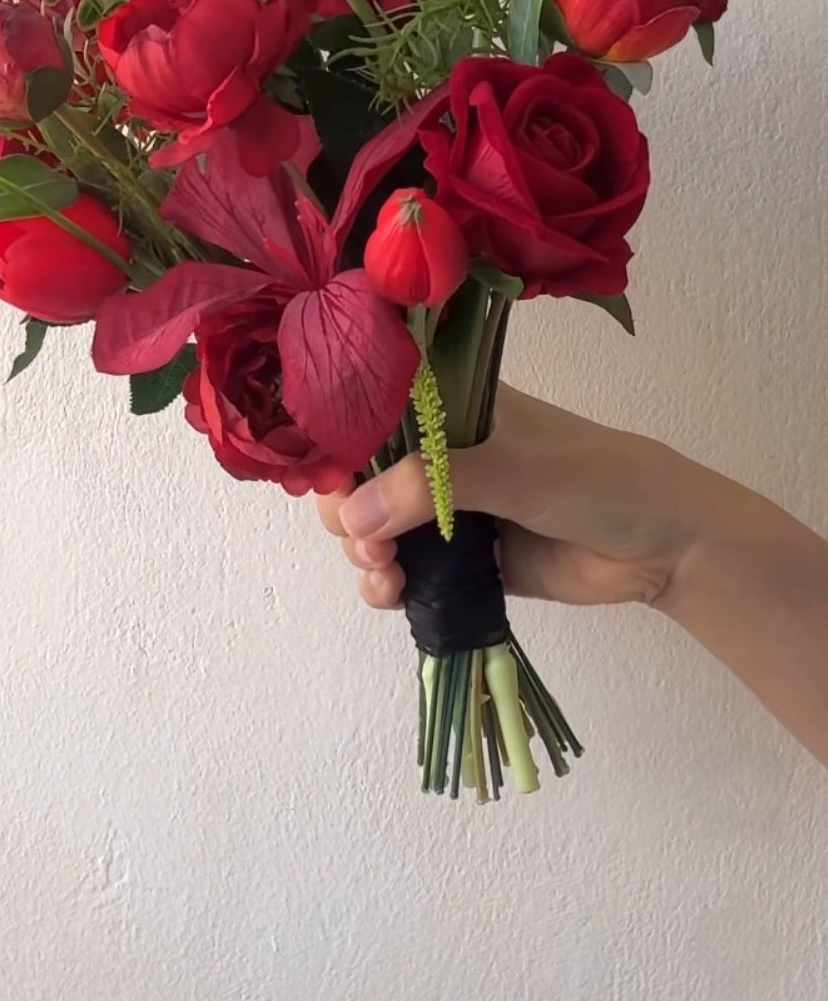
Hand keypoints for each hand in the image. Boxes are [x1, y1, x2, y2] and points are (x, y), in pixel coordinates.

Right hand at [317, 385, 714, 611]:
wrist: (662, 545)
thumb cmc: (595, 478)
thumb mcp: (513, 469)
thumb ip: (434, 487)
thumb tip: (354, 517)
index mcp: (449, 408)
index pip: (371, 417)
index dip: (343, 449)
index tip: (338, 485)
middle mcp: (442, 455)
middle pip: (361, 479)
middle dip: (349, 512)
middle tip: (369, 543)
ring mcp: (450, 510)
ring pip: (374, 528)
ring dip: (363, 553)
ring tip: (387, 574)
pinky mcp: (462, 562)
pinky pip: (404, 571)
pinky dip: (385, 584)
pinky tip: (393, 593)